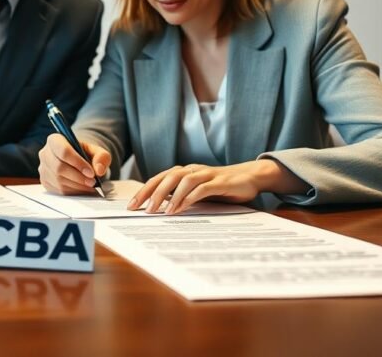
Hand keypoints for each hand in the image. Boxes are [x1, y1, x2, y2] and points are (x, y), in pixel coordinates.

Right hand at [38, 133, 111, 194]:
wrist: (76, 160)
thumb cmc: (85, 154)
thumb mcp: (96, 151)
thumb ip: (101, 157)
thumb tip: (99, 170)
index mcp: (55, 140)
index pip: (63, 151)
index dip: (77, 163)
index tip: (91, 172)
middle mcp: (45, 153)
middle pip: (59, 167)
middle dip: (78, 177)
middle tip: (93, 182)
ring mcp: (43, 169)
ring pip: (59, 180)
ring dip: (77, 186)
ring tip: (90, 186)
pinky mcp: (45, 181)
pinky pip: (58, 190)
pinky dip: (73, 192)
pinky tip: (82, 189)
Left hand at [128, 159, 301, 213]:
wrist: (249, 177)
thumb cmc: (220, 187)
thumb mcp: (197, 192)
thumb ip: (180, 197)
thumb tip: (158, 209)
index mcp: (184, 172)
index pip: (159, 178)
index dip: (144, 191)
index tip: (131, 206)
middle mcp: (192, 170)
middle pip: (167, 177)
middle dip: (152, 193)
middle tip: (142, 209)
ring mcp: (206, 174)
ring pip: (182, 180)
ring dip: (169, 196)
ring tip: (161, 211)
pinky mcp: (219, 181)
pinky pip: (201, 188)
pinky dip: (189, 198)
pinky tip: (181, 209)